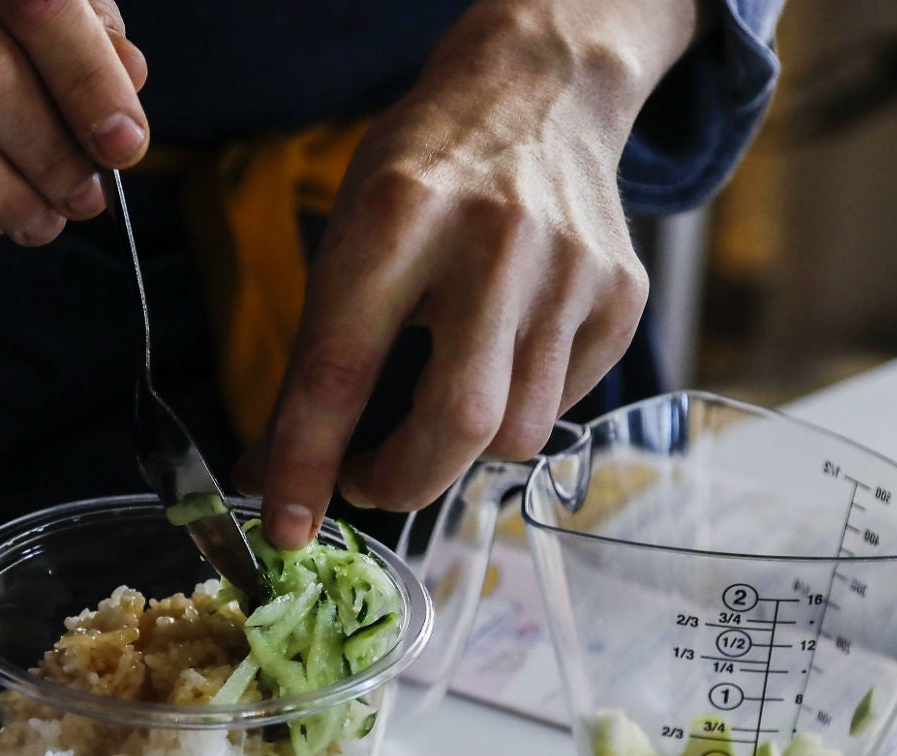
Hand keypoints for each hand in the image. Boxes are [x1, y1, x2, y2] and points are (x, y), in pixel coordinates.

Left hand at [236, 0, 698, 547]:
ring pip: (515, 432)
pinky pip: (562, 404)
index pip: (340, 367)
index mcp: (398, 216)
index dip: (307, 461)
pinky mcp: (622, 294)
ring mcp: (571, 271)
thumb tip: (275, 472)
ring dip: (462, 449)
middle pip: (455, 422)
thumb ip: (317, 353)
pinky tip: (501, 354)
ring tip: (438, 403)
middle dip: (401, 481)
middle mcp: (494, 243)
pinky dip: (518, 406)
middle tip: (368, 482)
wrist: (540, 90)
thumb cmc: (426, 170)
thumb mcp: (349, 232)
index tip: (288, 525)